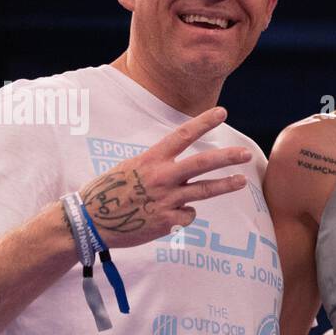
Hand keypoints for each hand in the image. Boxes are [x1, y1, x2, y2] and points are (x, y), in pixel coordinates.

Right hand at [78, 106, 251, 248]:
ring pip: (204, 191)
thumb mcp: (130, 168)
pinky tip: (165, 217)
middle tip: (246, 153)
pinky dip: (183, 215)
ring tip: (241, 181)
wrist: (89, 222)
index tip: (222, 112)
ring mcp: (166, 200)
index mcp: (150, 160)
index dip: (204, 123)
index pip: (182, 135)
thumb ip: (156, 166)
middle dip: (227, 157)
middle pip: (202, 163)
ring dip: (225, 185)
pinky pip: (187, 215)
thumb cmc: (108, 192)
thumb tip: (179, 168)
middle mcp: (161, 177)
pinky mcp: (167, 221)